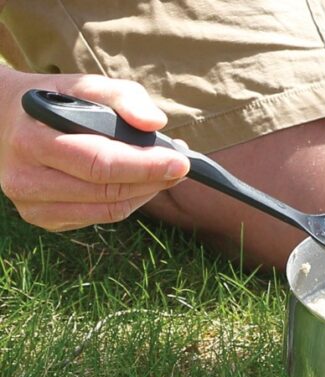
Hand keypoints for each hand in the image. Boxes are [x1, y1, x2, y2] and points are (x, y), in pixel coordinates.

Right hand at [0, 70, 189, 230]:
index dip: (145, 165)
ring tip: (167, 175)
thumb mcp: (84, 85)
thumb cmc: (54, 101)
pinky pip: (100, 218)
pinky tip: (141, 186)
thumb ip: (122, 97)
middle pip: (107, 191)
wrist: (4, 122)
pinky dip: (128, 203)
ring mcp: (32, 206)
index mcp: (31, 140)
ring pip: (108, 211)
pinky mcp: (44, 219)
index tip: (181, 161)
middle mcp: (25, 179)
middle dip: (153, 180)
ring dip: (146, 194)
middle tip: (181, 168)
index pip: (99, 163)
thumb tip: (155, 124)